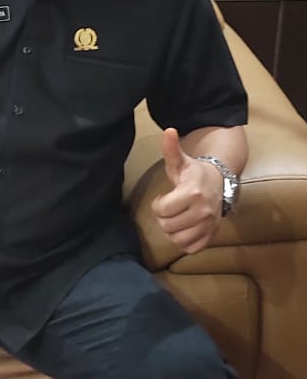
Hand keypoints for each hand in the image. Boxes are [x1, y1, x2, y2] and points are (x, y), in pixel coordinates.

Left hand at [150, 128, 223, 254]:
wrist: (219, 183)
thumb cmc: (194, 173)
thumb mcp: (180, 161)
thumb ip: (171, 148)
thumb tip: (168, 130)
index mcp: (193, 193)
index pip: (162, 209)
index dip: (158, 204)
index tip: (164, 198)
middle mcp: (203, 211)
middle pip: (167, 226)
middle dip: (163, 217)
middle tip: (169, 208)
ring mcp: (209, 225)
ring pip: (177, 239)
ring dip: (172, 231)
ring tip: (175, 218)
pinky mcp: (211, 236)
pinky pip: (190, 248)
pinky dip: (184, 241)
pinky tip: (184, 228)